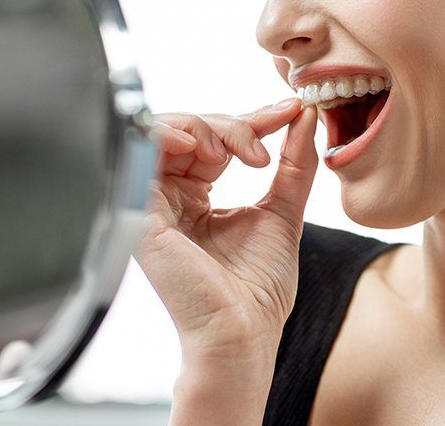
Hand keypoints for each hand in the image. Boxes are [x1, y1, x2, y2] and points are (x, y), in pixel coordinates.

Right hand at [136, 98, 317, 361]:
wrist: (243, 333)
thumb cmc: (257, 290)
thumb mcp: (283, 212)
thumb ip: (294, 164)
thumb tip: (305, 116)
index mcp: (195, 197)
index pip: (217, 140)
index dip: (254, 120)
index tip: (292, 111)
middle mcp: (169, 196)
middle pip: (191, 128)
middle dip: (233, 125)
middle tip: (263, 150)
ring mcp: (151, 203)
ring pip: (168, 131)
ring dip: (209, 128)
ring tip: (242, 155)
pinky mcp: (139, 211)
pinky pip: (143, 154)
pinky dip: (175, 136)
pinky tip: (211, 152)